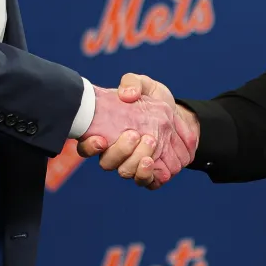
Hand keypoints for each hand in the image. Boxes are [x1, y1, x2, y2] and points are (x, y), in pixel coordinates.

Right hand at [78, 74, 199, 188]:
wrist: (179, 118)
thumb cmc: (153, 101)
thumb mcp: (144, 85)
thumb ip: (132, 83)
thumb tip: (126, 95)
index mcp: (105, 132)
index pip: (86, 146)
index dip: (89, 146)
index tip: (100, 139)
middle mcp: (115, 153)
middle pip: (106, 162)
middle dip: (119, 151)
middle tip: (133, 134)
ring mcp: (131, 165)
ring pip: (125, 172)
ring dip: (135, 160)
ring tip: (149, 141)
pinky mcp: (149, 174)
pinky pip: (144, 182)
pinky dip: (145, 174)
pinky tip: (151, 161)